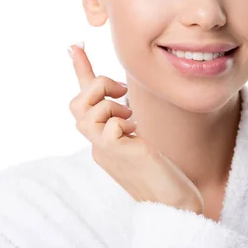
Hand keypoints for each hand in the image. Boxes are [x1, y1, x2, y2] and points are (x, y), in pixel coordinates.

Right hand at [67, 43, 204, 214]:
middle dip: (98, 87)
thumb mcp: (139, 137)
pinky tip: (134, 133)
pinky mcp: (116, 153)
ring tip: (130, 118)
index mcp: (101, 138)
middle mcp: (97, 144)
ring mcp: (103, 150)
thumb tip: (122, 95)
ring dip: (111, 105)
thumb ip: (124, 118)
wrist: (173, 201)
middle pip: (76, 103)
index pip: (84, 101)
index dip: (80, 71)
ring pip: (87, 111)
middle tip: (123, 92)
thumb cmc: (160, 171)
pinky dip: (120, 121)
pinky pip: (107, 125)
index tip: (75, 45)